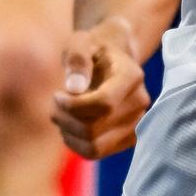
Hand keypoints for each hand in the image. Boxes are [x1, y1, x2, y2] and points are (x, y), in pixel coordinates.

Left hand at [50, 18, 148, 158]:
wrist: (112, 59)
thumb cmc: (92, 48)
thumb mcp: (79, 43)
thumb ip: (77, 59)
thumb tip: (75, 88)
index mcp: (132, 76)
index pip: (103, 103)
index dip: (73, 105)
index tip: (57, 95)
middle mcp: (140, 102)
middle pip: (94, 128)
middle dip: (65, 118)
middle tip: (55, 102)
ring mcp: (136, 124)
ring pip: (94, 146)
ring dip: (68, 133)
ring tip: (61, 114)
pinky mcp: (128, 139)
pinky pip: (96, 152)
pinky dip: (76, 142)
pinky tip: (70, 125)